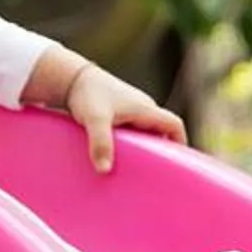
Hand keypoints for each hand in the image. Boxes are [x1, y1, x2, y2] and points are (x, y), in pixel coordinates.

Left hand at [36, 48, 186, 171]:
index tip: (178, 163)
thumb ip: (101, 143)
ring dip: (144, 147)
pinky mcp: (118, 111)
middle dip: (161, 150)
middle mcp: (142, 107)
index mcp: (145, 108)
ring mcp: (131, 109)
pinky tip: (118, 155)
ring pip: (145, 131)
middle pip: (162, 130)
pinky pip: (132, 129)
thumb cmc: (86, 95)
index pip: (174, 125)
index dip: (180, 143)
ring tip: (135, 168)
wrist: (71, 77)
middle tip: (154, 173)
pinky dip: (131, 142)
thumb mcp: (94, 119)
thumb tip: (104, 170)